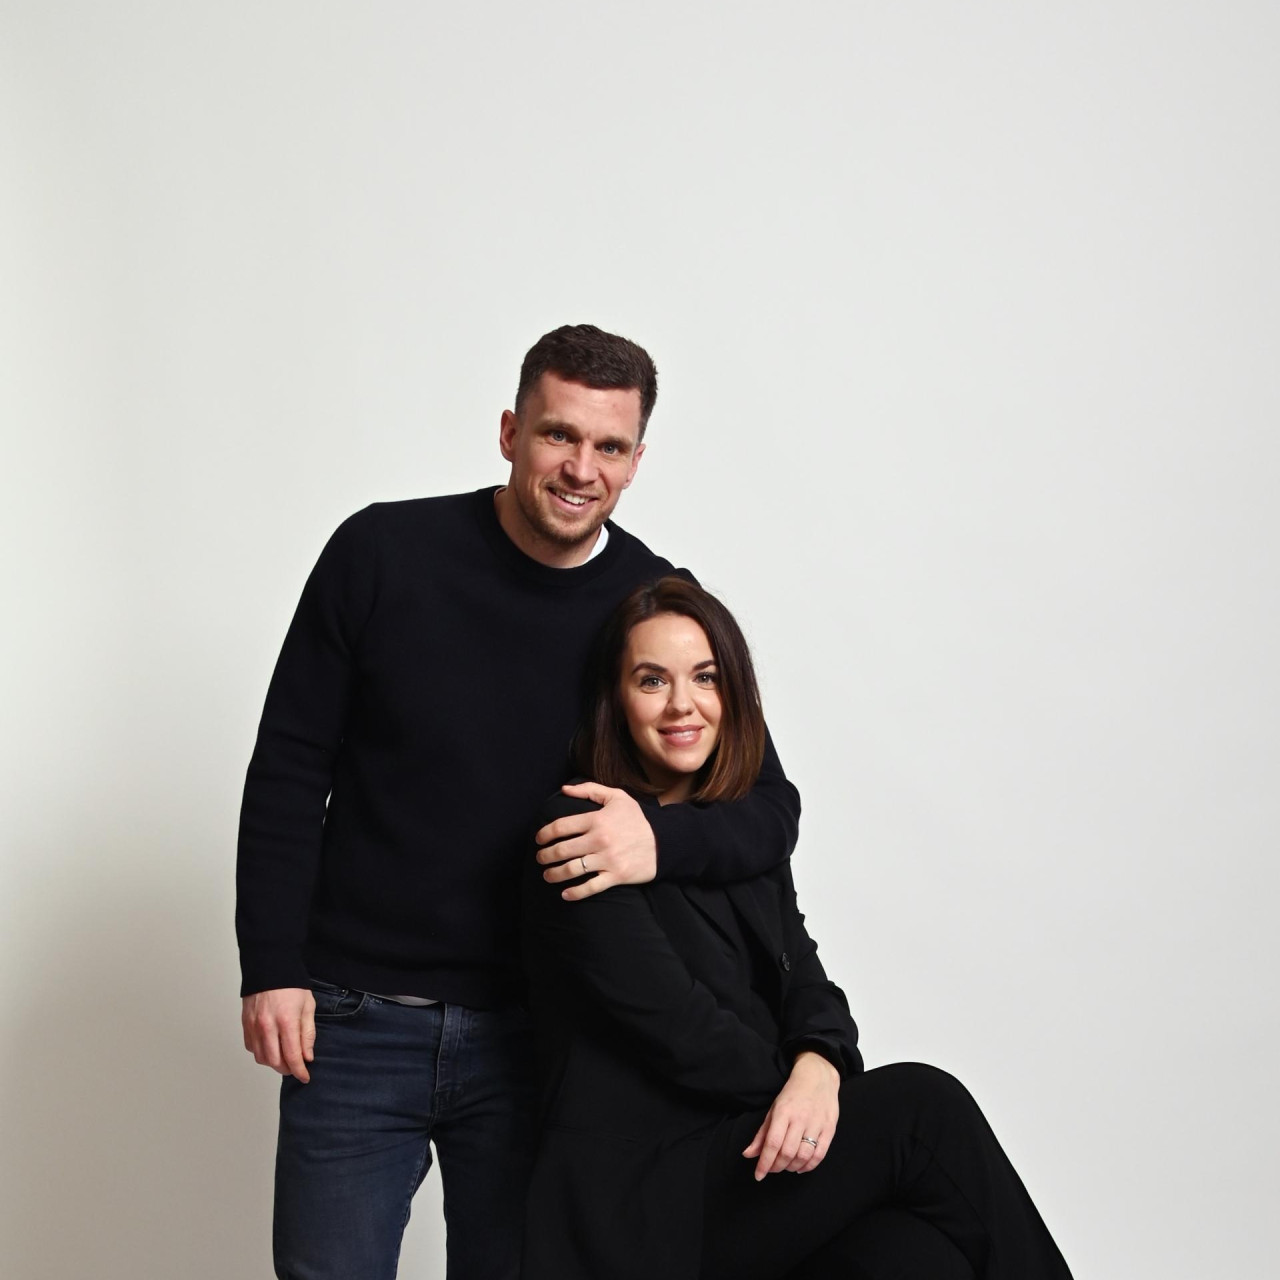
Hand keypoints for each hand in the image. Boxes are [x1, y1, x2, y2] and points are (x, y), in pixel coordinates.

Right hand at [242, 987, 315, 1082]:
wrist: (269, 968)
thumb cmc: (291, 985)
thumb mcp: (308, 1007)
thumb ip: (308, 1034)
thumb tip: (307, 1056)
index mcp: (286, 1021)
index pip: (293, 1056)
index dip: (300, 1071)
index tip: (305, 1077)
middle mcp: (267, 1026)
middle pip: (275, 1062)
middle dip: (288, 1069)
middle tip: (296, 1066)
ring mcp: (254, 1026)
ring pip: (262, 1058)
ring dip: (274, 1063)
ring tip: (285, 1056)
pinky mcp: (245, 1025)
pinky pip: (252, 1048)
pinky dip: (262, 1053)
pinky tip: (271, 1047)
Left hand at [535, 782, 657, 900]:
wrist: (664, 842)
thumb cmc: (637, 819)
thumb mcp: (617, 797)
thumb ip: (590, 790)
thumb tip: (564, 789)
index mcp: (597, 820)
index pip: (561, 827)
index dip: (544, 833)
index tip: (538, 839)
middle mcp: (600, 840)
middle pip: (562, 850)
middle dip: (545, 855)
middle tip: (540, 858)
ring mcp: (607, 860)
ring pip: (572, 869)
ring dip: (554, 874)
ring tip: (547, 875)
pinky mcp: (616, 876)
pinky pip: (590, 887)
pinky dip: (575, 893)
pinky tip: (565, 894)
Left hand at [743, 1050, 839, 1179]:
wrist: (818, 1076)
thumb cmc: (793, 1094)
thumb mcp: (774, 1109)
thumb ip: (762, 1134)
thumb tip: (748, 1155)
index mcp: (783, 1112)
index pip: (772, 1143)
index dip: (764, 1163)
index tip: (758, 1175)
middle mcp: (800, 1119)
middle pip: (787, 1152)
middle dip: (777, 1166)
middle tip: (772, 1169)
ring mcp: (816, 1124)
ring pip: (803, 1156)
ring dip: (792, 1167)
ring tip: (786, 1166)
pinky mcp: (829, 1128)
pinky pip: (820, 1154)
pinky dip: (809, 1166)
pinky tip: (801, 1167)